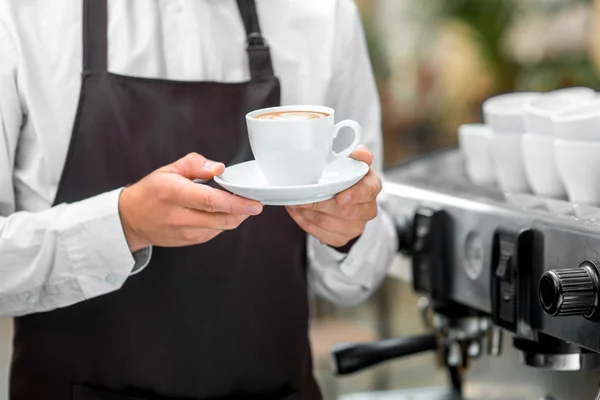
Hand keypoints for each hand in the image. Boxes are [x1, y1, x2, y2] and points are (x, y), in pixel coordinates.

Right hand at [119, 153, 262, 251]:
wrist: (131, 220)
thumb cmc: (152, 191)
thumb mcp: (169, 169)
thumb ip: (195, 164)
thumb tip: (218, 168)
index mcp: (174, 193)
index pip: (210, 201)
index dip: (236, 203)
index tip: (254, 203)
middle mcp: (179, 216)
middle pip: (221, 218)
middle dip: (243, 212)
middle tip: (255, 203)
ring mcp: (185, 232)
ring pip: (222, 226)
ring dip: (235, 215)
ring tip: (237, 203)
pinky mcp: (191, 241)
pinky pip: (215, 231)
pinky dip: (223, 221)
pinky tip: (221, 211)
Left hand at [285, 145, 381, 247]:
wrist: (345, 196)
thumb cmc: (347, 175)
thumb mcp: (353, 160)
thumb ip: (359, 154)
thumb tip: (360, 153)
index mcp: (372, 186)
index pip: (368, 191)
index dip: (355, 195)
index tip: (340, 198)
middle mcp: (368, 209)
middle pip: (344, 212)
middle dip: (319, 204)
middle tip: (300, 197)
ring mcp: (356, 226)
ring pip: (328, 224)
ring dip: (308, 213)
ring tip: (294, 202)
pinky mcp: (342, 238)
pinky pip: (321, 234)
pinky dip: (305, 223)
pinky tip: (297, 212)